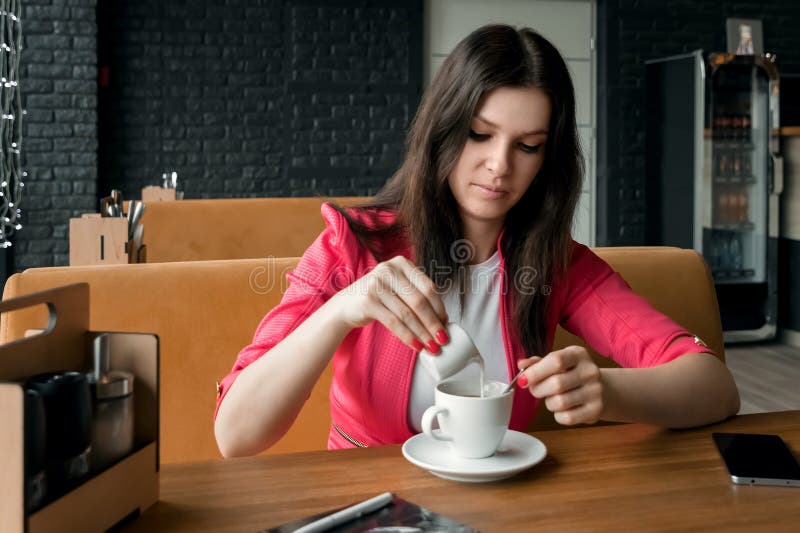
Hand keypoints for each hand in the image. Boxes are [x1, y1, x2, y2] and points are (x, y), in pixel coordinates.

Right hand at [330, 255, 448, 351]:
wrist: (345, 305)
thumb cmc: (377, 298)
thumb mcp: (397, 288)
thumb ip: (416, 295)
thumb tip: (442, 320)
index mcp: (401, 263)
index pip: (428, 287)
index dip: (440, 308)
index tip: (446, 325)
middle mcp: (389, 269)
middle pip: (420, 300)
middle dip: (434, 323)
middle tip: (443, 339)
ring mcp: (377, 284)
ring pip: (408, 314)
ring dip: (422, 333)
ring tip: (431, 346)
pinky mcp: (368, 301)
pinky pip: (394, 322)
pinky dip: (407, 336)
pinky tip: (416, 346)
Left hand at [516, 346, 602, 425]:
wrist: (604, 390)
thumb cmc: (573, 374)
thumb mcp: (558, 362)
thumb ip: (538, 363)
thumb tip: (521, 364)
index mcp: (578, 354)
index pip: (556, 361)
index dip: (535, 372)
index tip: (523, 379)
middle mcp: (590, 371)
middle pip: (556, 384)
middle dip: (538, 389)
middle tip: (535, 390)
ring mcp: (596, 391)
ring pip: (559, 402)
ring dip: (549, 403)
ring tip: (552, 398)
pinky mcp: (596, 410)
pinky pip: (567, 418)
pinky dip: (558, 415)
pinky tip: (563, 409)